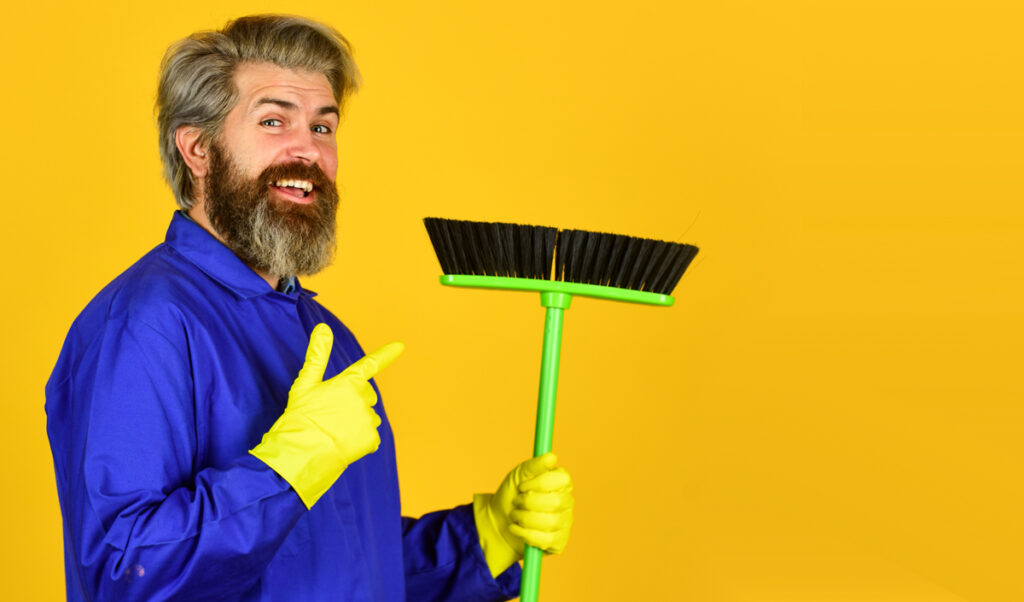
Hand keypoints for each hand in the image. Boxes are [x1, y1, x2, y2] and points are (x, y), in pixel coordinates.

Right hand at [251, 323, 402, 508]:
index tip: (400, 346)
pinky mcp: (372, 439)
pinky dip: (359, 440)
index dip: (386, 355)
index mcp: (349, 382)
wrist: (302, 453)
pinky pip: (370, 436)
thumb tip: (323, 326)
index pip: (370, 365)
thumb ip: (317, 355)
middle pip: (367, 395)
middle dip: (355, 400)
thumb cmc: (301, 417)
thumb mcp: (305, 384)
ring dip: (357, 420)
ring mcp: (369, 419)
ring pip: (368, 416)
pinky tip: (342, 443)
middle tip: (332, 413)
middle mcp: (363, 399)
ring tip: (335, 430)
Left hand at [473, 453, 573, 576]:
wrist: (498, 521)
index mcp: (561, 483)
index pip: (562, 480)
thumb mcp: (519, 475)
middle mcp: (567, 502)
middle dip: (529, 503)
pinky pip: (546, 540)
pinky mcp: (558, 543)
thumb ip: (535, 466)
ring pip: (550, 522)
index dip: (539, 483)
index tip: (522, 486)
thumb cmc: (512, 494)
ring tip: (515, 515)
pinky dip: (525, 534)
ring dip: (525, 518)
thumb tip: (552, 457)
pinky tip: (517, 529)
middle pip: (555, 503)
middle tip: (517, 502)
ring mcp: (564, 523)